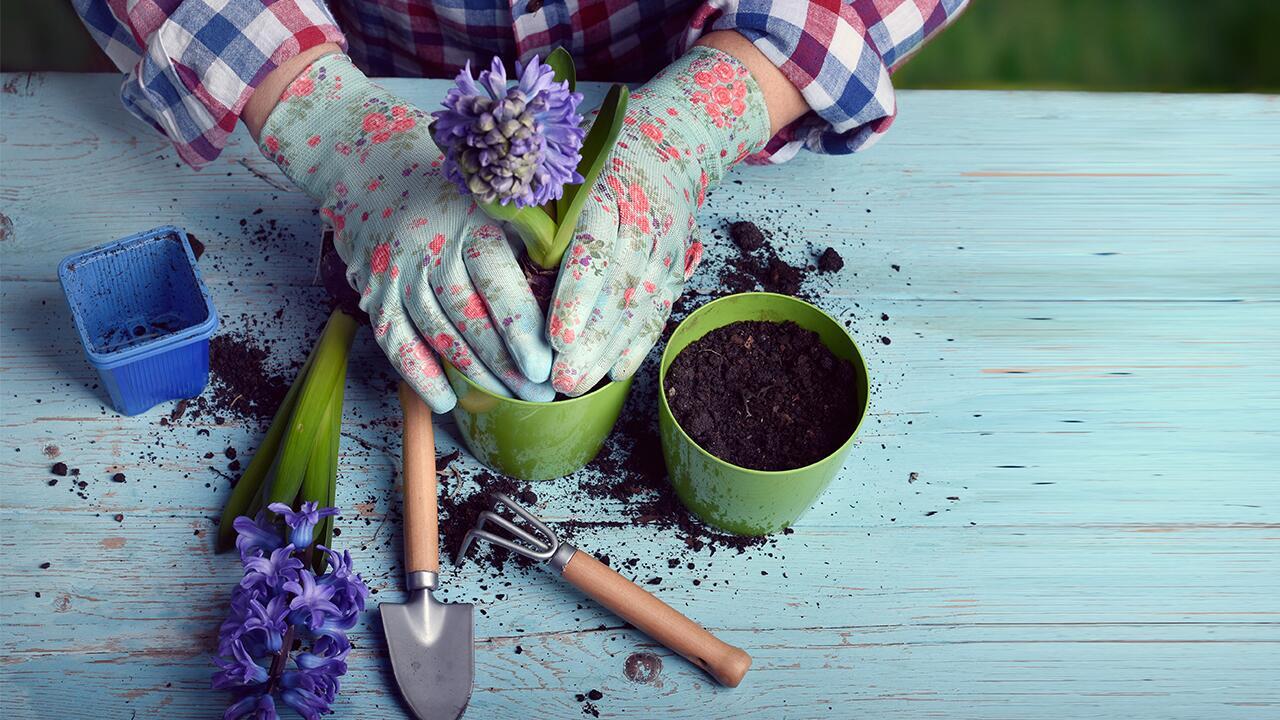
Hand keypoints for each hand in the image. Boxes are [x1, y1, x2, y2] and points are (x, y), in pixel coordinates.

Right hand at [258, 54, 553, 411]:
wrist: (365, 165)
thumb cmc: (450, 187)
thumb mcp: (494, 196)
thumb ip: (531, 235)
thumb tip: (576, 280)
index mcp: (469, 225)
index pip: (498, 286)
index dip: (522, 331)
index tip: (546, 366)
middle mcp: (431, 252)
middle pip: (470, 320)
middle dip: (507, 365)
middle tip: (540, 395)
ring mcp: (398, 276)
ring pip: (438, 337)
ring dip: (475, 376)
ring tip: (511, 398)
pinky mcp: (374, 294)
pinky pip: (396, 344)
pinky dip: (420, 376)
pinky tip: (447, 401)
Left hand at [546, 46, 770, 394]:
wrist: (671, 143)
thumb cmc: (596, 159)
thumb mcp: (565, 166)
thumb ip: (536, 202)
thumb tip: (492, 239)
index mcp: (606, 190)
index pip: (594, 247)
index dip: (578, 295)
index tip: (556, 335)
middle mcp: (642, 219)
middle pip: (619, 287)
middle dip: (592, 338)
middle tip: (560, 378)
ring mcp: (665, 245)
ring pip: (640, 304)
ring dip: (610, 349)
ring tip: (577, 384)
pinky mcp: (676, 265)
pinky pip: (659, 309)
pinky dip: (639, 343)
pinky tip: (616, 372)